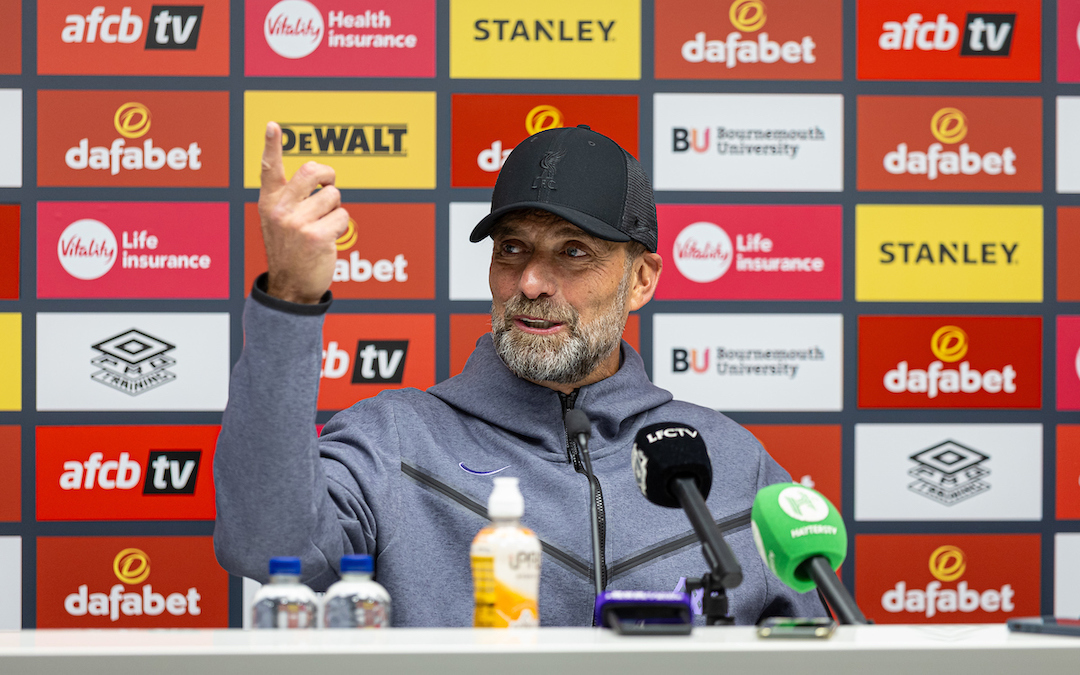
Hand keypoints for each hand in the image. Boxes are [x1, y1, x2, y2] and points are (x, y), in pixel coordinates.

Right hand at [258, 121, 348, 303]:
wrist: (290, 288)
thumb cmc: (290, 251)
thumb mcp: (278, 222)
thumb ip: (290, 198)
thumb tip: (319, 175)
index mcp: (269, 203)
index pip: (270, 169)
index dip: (271, 145)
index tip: (273, 126)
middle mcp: (280, 210)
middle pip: (313, 171)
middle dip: (328, 176)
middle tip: (328, 188)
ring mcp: (297, 223)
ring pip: (333, 196)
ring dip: (335, 209)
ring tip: (323, 227)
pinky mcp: (316, 236)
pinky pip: (342, 217)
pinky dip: (341, 228)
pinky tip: (328, 240)